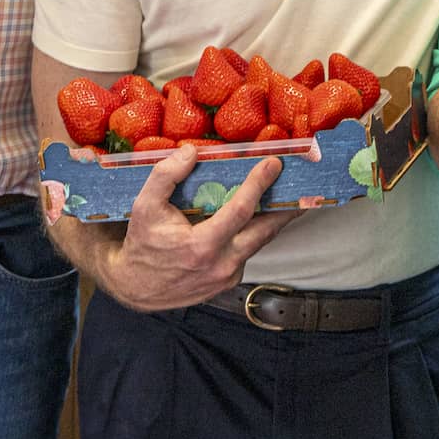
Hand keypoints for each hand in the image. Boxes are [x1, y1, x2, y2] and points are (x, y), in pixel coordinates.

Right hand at [99, 145, 299, 311]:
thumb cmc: (142, 243)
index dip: (258, 185)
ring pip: (259, 243)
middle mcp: (221, 265)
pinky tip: (260, 218)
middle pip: (264, 231)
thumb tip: (190, 152)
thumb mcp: (143, 206)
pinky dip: (255, 234)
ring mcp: (227, 276)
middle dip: (286, 207)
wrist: (136, 287)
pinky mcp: (228, 282)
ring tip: (290, 198)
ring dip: (275, 220)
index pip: (240, 210)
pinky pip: (248, 253)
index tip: (273, 164)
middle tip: (303, 185)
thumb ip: (165, 176)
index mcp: (202, 246)